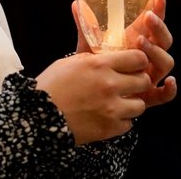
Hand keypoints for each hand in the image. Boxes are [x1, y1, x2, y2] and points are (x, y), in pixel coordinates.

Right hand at [37, 49, 151, 144]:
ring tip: (117, 103)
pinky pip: (129, 124)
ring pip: (140, 105)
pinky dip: (120, 121)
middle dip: (137, 82)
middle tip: (128, 84)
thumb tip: (106, 53)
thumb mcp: (68, 62)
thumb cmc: (50, 87)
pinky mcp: (110, 128)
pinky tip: (107, 117)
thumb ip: (92, 57)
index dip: (138, 61)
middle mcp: (110, 85)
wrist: (37, 117)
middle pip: (144, 81)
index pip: (137, 58)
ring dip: (130, 103)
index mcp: (99, 64)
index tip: (134, 64)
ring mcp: (112, 108)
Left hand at [71, 0, 176, 107]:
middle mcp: (147, 57)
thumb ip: (86, 26)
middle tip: (147, 17)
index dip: (158, 7)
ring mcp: (149, 75)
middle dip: (158, 27)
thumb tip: (76, 4)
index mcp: (137, 40)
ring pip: (165, 62)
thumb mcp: (90, 45)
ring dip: (156, 51)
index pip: (152, 22)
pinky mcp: (148, 96)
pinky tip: (170, 82)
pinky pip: (165, 95)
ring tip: (140, 41)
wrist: (90, 93)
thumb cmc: (95, 66)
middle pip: (164, 40)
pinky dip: (171, 90)